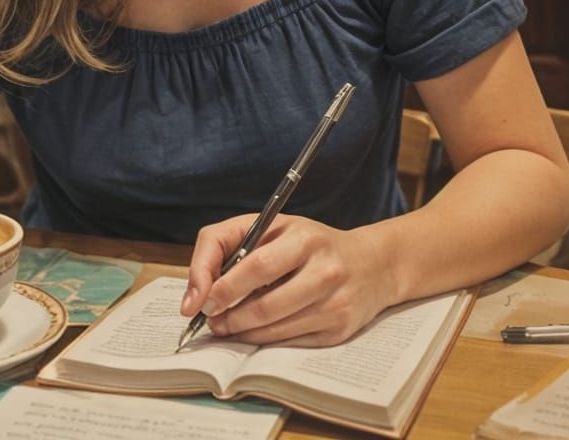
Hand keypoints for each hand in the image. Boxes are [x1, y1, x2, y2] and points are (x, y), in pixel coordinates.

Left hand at [181, 214, 394, 346]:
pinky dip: (264, 341)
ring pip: (275, 329)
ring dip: (241, 332)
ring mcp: (335, 303)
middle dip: (228, 315)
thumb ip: (226, 244)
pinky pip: (291, 342)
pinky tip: (253, 333)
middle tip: (210, 320)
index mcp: (304, 237)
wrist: (371, 264)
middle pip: (264, 304)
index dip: (222, 287)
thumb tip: (197, 293)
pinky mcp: (339, 329)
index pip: (255, 266)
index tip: (200, 301)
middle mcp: (325, 270)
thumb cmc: (309, 243)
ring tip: (226, 327)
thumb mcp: (272, 226)